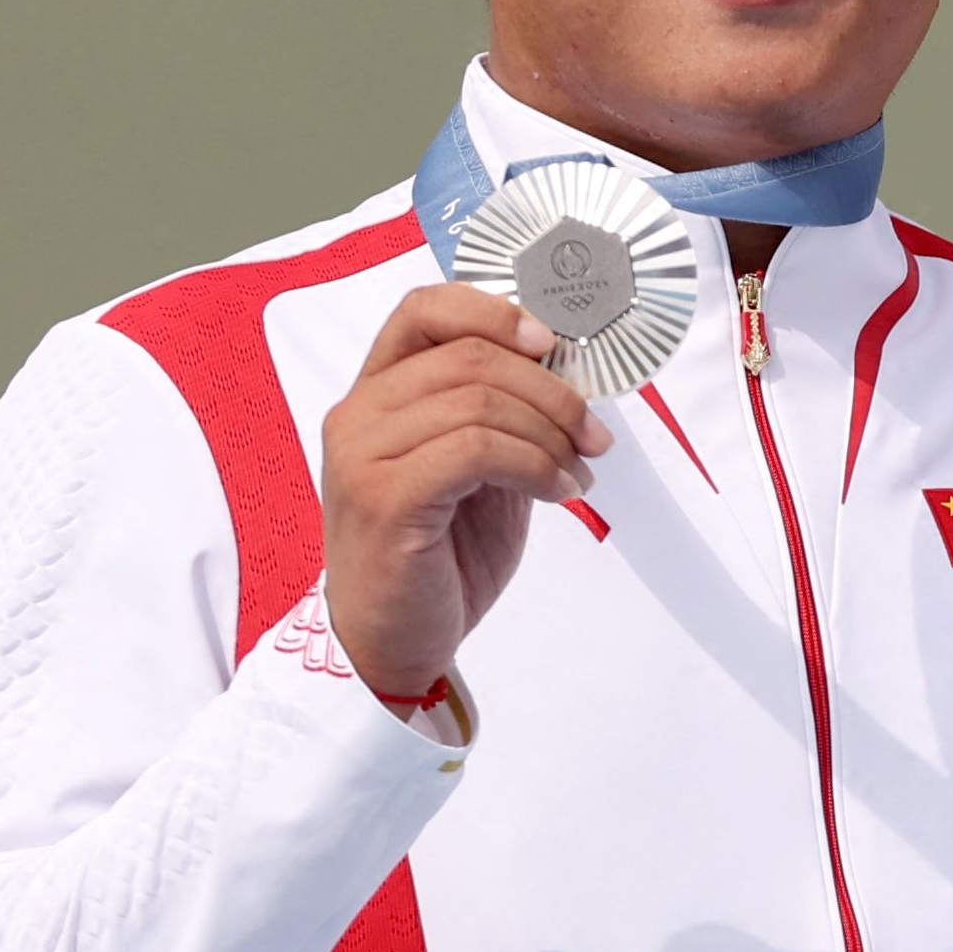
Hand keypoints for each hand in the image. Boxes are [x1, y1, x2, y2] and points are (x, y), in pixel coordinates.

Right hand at [321, 285, 609, 704]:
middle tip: (593, 435)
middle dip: (551, 391)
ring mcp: (362, 455)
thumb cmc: (441, 554)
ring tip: (577, 473)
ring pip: (479, 402)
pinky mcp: (383, 498)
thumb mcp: (485, 469)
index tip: (553, 340)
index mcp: (379, 393)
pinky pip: (476, 450)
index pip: (424, 310)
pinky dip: (534, 466)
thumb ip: (506, 415)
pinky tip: (559, 495)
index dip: (494, 311)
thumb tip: (572, 370)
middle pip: (469, 356)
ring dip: (551, 435)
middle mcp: (359, 414)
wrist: (397, 641)